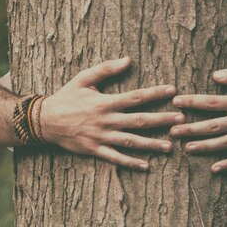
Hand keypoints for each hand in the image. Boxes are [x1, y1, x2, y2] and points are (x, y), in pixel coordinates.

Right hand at [40, 57, 183, 169]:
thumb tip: (128, 59)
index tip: (172, 91)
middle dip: (162, 120)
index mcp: (105, 102)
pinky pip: (116, 158)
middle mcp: (106, 121)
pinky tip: (146, 166)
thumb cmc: (66, 97)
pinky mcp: (95, 150)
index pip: (136, 97)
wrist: (45, 120)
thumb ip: (106, 69)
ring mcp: (102, 137)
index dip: (155, 94)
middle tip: (181, 120)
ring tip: (171, 146)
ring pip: (132, 142)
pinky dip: (131, 163)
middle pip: (139, 121)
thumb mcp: (84, 78)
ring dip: (152, 144)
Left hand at [171, 68, 226, 172]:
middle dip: (191, 128)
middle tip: (172, 130)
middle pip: (213, 126)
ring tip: (187, 148)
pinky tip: (215, 169)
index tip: (176, 102)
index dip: (193, 102)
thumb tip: (215, 76)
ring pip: (224, 144)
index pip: (212, 103)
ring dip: (204, 146)